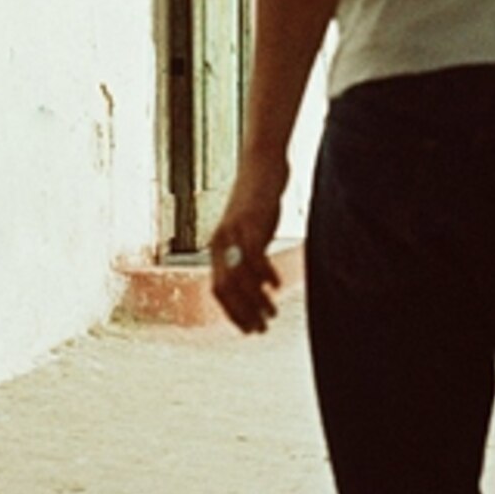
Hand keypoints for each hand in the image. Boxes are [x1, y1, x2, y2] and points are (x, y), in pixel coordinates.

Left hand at [205, 159, 288, 333]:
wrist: (261, 164)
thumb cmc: (259, 200)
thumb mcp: (252, 232)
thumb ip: (250, 256)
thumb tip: (258, 287)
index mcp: (217, 248)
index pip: (218, 291)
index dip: (233, 313)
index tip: (250, 329)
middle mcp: (220, 243)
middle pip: (225, 289)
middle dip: (243, 314)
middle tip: (261, 330)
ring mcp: (233, 232)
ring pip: (238, 277)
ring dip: (255, 300)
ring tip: (271, 314)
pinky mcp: (249, 221)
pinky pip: (253, 255)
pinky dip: (264, 274)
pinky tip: (277, 285)